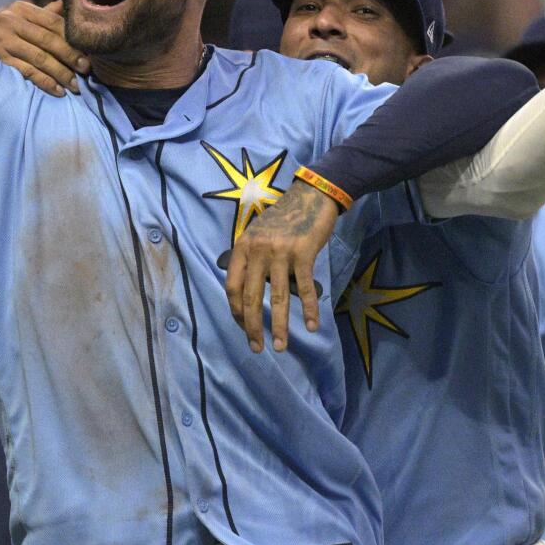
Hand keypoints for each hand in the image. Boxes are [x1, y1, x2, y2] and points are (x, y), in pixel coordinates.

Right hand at [0, 0, 88, 95]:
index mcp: (20, 8)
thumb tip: (69, 2)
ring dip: (61, 73)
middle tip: (86, 70)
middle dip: (70, 57)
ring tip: (75, 86)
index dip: (73, 39)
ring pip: (40, 58)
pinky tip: (57, 90)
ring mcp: (2, 40)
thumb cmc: (3, 37)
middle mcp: (9, 20)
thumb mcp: (20, 20)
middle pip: (49, 40)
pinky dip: (45, 82)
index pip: (53, 22)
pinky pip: (27, 72)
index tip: (89, 54)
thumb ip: (45, 14)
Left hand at [223, 181, 339, 352]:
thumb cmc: (284, 218)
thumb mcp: (258, 234)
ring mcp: (281, 251)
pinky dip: (309, 310)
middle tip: (257, 348)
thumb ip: (251, 259)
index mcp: (243, 247)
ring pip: (278, 297)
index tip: (243, 328)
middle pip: (251, 297)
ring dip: (279, 326)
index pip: (232, 287)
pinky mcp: (303, 253)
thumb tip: (248, 293)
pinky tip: (311, 326)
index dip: (236, 312)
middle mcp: (258, 250)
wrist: (311, 196)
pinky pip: (304, 288)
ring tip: (280, 346)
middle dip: (252, 327)